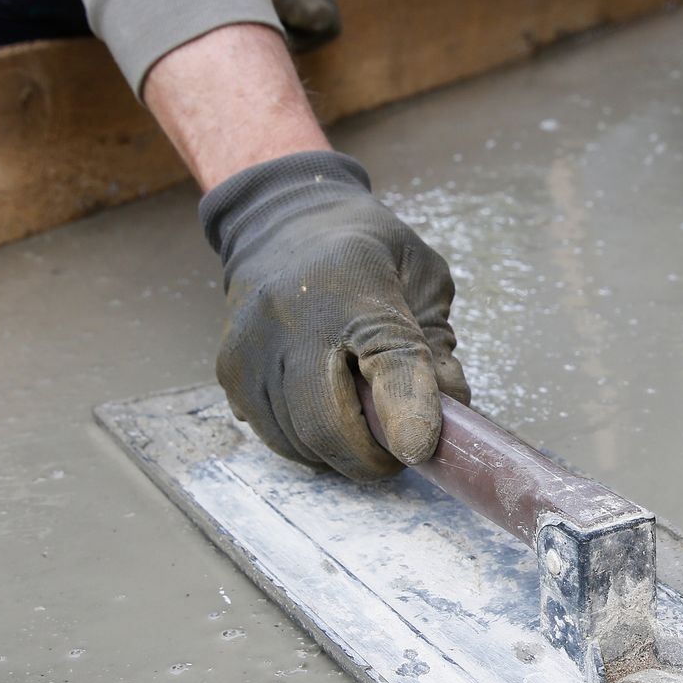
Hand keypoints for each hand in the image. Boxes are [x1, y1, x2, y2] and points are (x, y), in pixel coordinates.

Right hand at [200, 150, 469, 478]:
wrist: (281, 224)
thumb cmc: (366, 253)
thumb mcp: (421, 278)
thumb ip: (438, 345)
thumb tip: (452, 411)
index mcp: (354, 285)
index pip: (387, 357)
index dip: (407, 409)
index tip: (421, 450)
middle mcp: (291, 316)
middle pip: (328, 424)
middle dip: (371, 458)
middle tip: (398, 452)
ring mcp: (252, 348)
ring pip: (300, 442)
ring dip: (342, 453)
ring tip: (363, 422)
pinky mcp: (229, 372)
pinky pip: (275, 435)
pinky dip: (310, 443)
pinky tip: (327, 412)